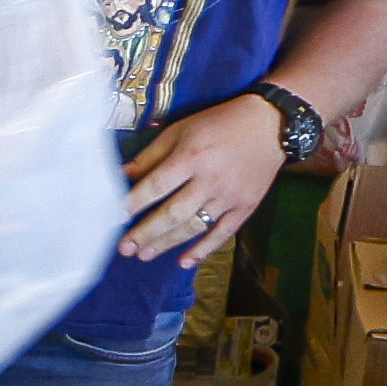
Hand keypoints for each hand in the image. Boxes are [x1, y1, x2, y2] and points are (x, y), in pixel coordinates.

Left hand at [116, 89, 291, 263]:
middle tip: (125, 248)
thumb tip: (121, 175)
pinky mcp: (246, 206)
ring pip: (194, 226)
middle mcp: (211, 179)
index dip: (134, 203)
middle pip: (173, 212)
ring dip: (167, 243)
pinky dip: (204, 249)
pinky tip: (184, 261)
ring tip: (144, 255)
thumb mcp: (181, 130)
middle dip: (146, 232)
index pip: (157, 185)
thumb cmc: (220, 124)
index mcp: (192, 156)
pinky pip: (223, 233)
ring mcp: (231, 196)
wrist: (271, 124)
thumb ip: (151, 155)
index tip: (115, 217)